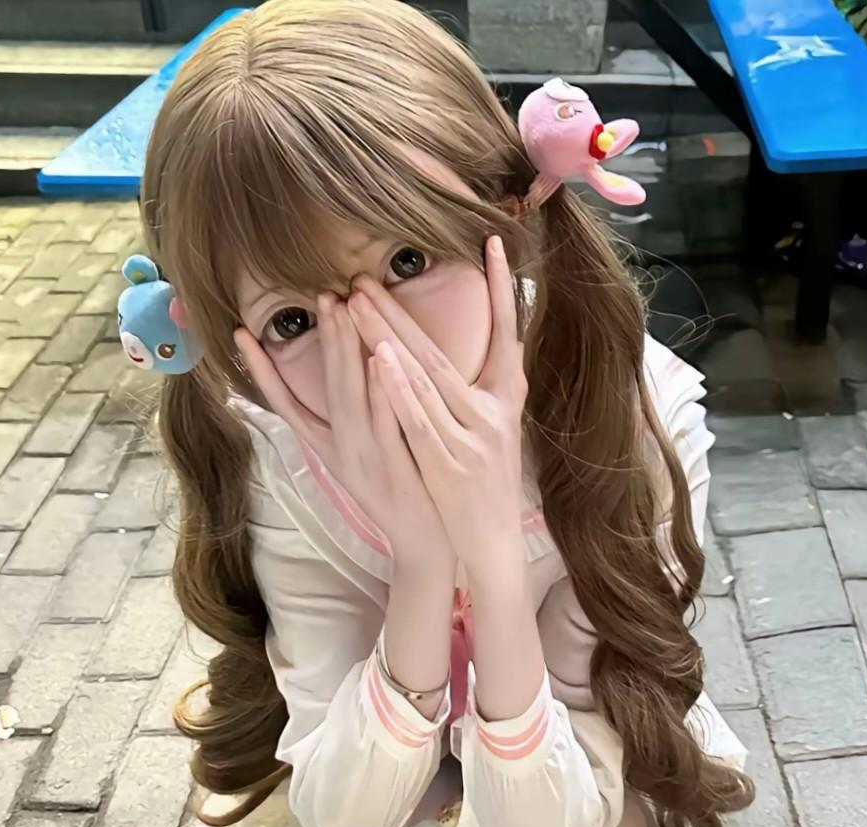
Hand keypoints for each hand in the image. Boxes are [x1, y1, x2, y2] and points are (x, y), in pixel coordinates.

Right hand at [234, 295, 453, 565]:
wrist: (424, 549)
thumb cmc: (397, 499)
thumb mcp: (362, 465)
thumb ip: (350, 426)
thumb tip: (344, 384)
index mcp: (328, 452)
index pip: (286, 406)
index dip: (261, 372)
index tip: (240, 335)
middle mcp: (342, 452)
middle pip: (326, 388)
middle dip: (323, 340)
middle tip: (320, 294)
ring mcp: (368, 459)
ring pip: (351, 397)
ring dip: (345, 350)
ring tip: (339, 307)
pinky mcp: (398, 466)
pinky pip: (386, 420)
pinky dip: (379, 388)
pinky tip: (378, 356)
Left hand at [347, 236, 528, 569]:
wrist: (494, 543)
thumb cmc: (490, 484)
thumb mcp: (499, 430)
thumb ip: (489, 389)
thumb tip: (491, 344)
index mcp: (507, 400)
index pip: (508, 334)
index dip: (502, 289)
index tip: (494, 244)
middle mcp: (493, 413)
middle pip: (442, 352)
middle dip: (401, 311)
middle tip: (366, 276)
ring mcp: (472, 439)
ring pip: (427, 378)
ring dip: (390, 336)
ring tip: (357, 300)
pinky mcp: (450, 466)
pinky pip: (420, 422)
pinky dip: (401, 390)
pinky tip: (379, 360)